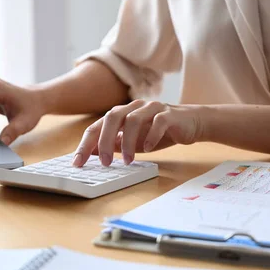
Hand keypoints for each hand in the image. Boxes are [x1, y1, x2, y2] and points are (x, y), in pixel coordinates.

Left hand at [73, 100, 204, 166]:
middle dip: (104, 140)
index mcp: (121, 114)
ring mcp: (152, 108)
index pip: (97, 126)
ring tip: (128, 161)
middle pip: (112, 117)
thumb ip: (114, 145)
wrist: (191, 124)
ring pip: (134, 119)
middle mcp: (134, 107)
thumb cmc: (159, 132)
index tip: (78, 162)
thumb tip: (92, 154)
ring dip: (128, 142)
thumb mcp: (133, 142)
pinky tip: (148, 148)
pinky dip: (151, 135)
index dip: (86, 144)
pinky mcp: (169, 114)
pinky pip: (158, 121)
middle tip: (104, 162)